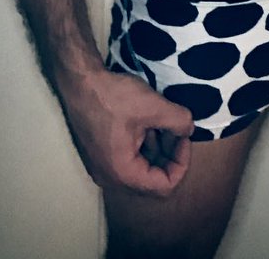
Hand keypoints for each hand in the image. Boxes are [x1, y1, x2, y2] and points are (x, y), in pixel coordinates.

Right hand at [58, 67, 193, 195]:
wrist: (79, 81)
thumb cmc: (113, 96)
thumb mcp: (153, 106)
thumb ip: (178, 121)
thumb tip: (189, 129)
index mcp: (124, 173)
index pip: (165, 186)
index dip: (181, 163)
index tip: (183, 137)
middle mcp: (111, 177)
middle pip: (152, 178)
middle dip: (169, 154)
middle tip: (176, 129)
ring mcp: (103, 166)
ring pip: (140, 167)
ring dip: (156, 148)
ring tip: (162, 121)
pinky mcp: (100, 153)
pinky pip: (128, 158)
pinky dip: (142, 144)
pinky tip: (147, 121)